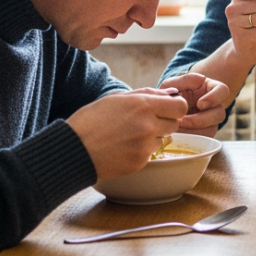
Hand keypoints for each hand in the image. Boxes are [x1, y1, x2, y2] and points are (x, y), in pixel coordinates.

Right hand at [66, 88, 188, 179]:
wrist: (74, 149)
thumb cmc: (92, 120)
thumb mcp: (116, 98)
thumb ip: (146, 94)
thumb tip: (170, 94)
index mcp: (143, 105)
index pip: (180, 106)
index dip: (175, 107)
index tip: (166, 109)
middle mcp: (148, 125)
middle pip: (175, 124)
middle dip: (164, 122)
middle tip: (145, 122)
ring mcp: (145, 145)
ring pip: (163, 139)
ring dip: (153, 137)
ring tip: (129, 135)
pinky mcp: (141, 162)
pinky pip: (151, 153)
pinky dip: (142, 150)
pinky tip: (124, 147)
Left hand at [160, 72, 229, 137]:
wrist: (166, 109)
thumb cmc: (172, 93)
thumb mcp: (173, 83)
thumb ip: (184, 79)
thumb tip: (201, 79)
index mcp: (211, 89)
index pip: (222, 90)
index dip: (214, 98)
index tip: (200, 104)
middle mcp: (214, 106)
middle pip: (219, 114)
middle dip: (200, 120)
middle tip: (181, 121)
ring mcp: (210, 121)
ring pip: (212, 129)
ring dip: (194, 131)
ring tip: (176, 129)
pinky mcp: (204, 134)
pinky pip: (203, 140)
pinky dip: (190, 139)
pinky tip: (177, 135)